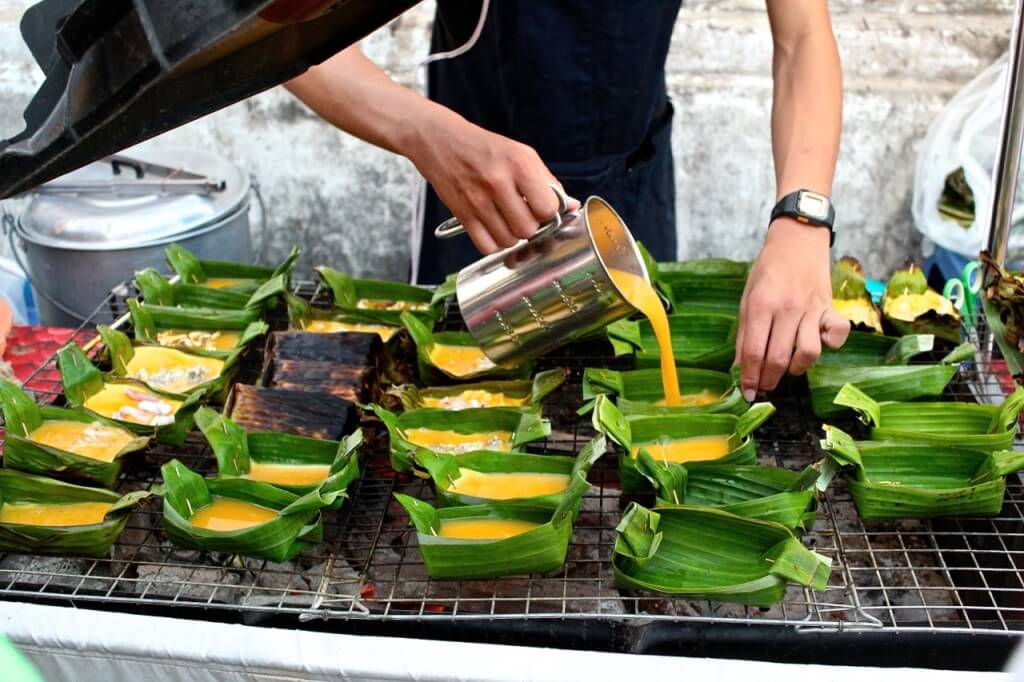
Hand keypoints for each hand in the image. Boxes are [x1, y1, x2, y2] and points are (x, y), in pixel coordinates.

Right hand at [403, 106, 576, 253]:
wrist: (440, 141)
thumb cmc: (484, 147)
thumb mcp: (521, 154)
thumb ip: (547, 182)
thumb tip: (572, 205)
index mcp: (519, 163)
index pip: (547, 207)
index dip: (547, 212)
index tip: (540, 206)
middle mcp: (498, 182)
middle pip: (528, 229)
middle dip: (530, 226)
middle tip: (522, 214)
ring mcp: (478, 200)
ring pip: (508, 240)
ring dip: (512, 235)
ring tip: (506, 219)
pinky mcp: (462, 214)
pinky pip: (486, 246)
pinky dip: (493, 243)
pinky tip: (493, 228)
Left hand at [735, 217, 849, 400]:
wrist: (797, 238)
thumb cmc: (768, 270)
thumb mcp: (747, 297)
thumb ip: (744, 333)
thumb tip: (739, 367)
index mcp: (761, 304)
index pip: (753, 351)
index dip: (749, 376)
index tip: (748, 392)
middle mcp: (787, 308)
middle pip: (778, 357)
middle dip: (769, 380)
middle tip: (765, 387)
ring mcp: (811, 307)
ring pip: (809, 352)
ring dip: (797, 368)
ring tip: (788, 368)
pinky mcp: (831, 306)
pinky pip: (837, 334)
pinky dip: (830, 345)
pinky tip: (818, 343)